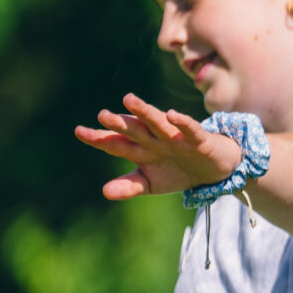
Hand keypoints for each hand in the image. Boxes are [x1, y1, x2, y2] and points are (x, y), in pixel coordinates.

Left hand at [73, 94, 238, 199]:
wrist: (213, 170)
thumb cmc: (177, 171)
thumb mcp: (151, 183)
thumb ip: (129, 186)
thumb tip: (104, 192)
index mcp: (141, 149)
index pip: (116, 143)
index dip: (99, 138)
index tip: (80, 131)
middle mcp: (155, 139)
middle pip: (133, 129)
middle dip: (119, 123)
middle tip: (102, 115)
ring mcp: (175, 137)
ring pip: (157, 122)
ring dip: (144, 111)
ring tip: (129, 100)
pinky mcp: (198, 139)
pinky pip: (189, 129)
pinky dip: (182, 122)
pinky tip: (172, 114)